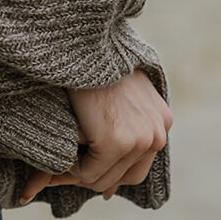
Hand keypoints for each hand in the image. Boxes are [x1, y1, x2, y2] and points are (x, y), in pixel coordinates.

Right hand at [20, 70, 171, 203]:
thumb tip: (111, 172)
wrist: (84, 41)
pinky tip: (59, 150)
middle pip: (125, 177)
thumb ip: (124, 121)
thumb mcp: (119, 91)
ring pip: (104, 178)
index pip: (138, 165)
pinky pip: (87, 171)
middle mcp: (157, 134)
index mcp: (162, 121)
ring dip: (80, 172)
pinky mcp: (113, 141)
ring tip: (58, 163)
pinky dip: (70, 167)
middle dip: (96, 176)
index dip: (110, 172)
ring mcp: (138, 140)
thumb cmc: (95, 61)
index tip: (84, 169)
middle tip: (67, 170)